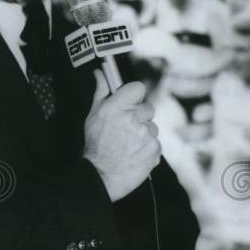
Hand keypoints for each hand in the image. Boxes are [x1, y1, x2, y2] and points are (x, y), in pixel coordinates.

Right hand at [83, 69, 160, 200]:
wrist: (101, 176)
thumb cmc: (95, 145)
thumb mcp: (93, 116)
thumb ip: (100, 92)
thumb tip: (100, 73)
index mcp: (118, 108)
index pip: (138, 88)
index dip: (134, 95)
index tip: (129, 102)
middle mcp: (135, 119)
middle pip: (147, 108)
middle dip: (139, 116)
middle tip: (125, 129)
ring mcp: (147, 135)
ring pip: (152, 127)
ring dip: (143, 133)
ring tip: (128, 144)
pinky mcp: (156, 150)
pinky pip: (156, 143)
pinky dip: (148, 147)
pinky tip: (134, 153)